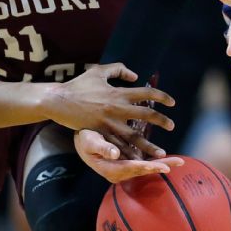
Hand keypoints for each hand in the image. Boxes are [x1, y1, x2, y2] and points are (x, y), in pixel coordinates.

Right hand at [44, 63, 174, 159]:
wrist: (59, 100)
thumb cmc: (78, 84)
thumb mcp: (98, 71)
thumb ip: (118, 70)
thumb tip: (135, 76)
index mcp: (118, 92)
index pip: (146, 93)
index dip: (161, 96)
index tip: (172, 103)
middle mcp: (116, 108)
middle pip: (145, 115)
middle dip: (161, 121)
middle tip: (171, 126)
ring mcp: (108, 122)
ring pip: (134, 136)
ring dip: (148, 145)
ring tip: (161, 153)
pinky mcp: (100, 133)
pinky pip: (117, 145)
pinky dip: (128, 153)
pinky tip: (137, 160)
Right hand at [74, 128, 183, 183]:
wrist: (82, 141)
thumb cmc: (84, 138)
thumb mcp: (89, 141)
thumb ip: (102, 148)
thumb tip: (115, 154)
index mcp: (109, 169)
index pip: (132, 169)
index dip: (148, 167)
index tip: (162, 166)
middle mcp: (118, 173)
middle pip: (142, 171)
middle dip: (161, 166)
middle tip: (179, 163)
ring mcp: (123, 171)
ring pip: (145, 168)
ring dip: (161, 164)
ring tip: (179, 161)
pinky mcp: (127, 164)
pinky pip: (143, 164)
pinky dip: (156, 161)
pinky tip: (168, 158)